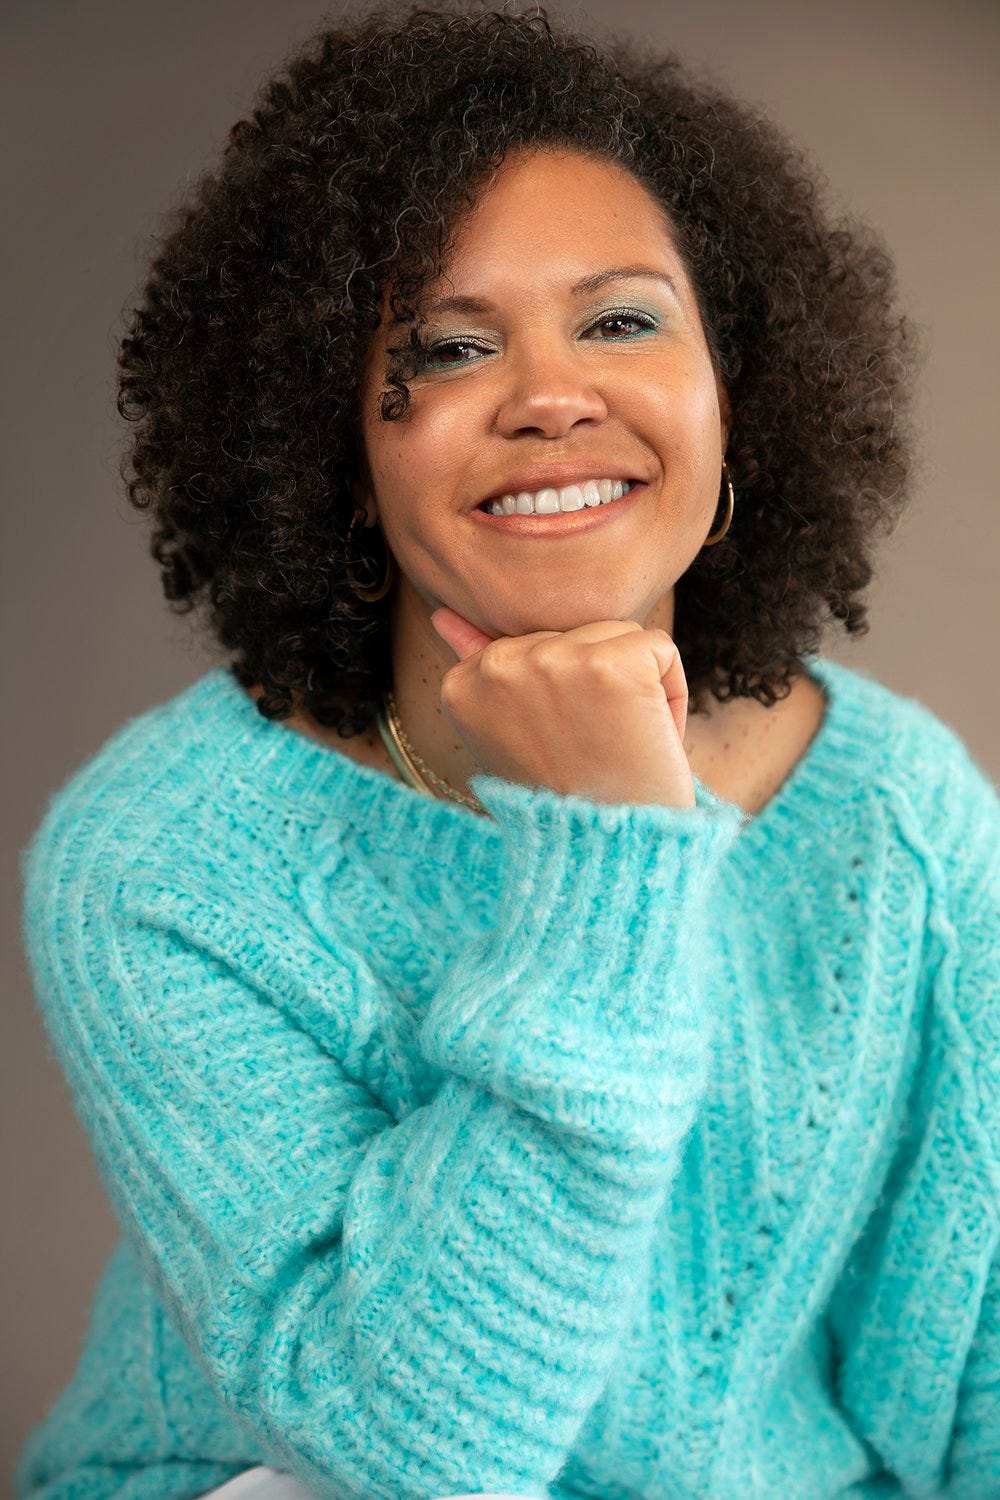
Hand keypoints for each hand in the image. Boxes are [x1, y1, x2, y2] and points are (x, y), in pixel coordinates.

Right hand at [429, 606, 695, 808]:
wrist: (608, 855)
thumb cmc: (564, 800)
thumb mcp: (504, 736)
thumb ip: (475, 668)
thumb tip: (441, 613)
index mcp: (463, 683)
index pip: (535, 648)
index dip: (561, 699)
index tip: (556, 746)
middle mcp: (499, 665)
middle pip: (575, 635)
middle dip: (596, 687)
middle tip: (589, 752)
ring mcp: (555, 661)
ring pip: (618, 635)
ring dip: (634, 688)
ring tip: (617, 746)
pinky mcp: (613, 664)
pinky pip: (660, 648)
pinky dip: (670, 695)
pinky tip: (646, 739)